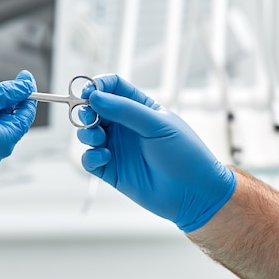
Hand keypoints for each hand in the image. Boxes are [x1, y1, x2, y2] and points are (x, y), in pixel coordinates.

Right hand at [77, 74, 234, 232]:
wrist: (194, 193)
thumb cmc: (185, 154)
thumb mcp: (158, 125)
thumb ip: (126, 110)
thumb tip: (95, 97)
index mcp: (139, 108)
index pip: (112, 87)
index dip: (97, 86)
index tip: (89, 92)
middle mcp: (124, 125)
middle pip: (94, 109)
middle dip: (85, 110)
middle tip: (88, 117)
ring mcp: (116, 147)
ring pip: (87, 133)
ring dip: (86, 133)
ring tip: (98, 139)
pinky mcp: (111, 170)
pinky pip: (89, 159)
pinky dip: (90, 157)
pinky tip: (105, 158)